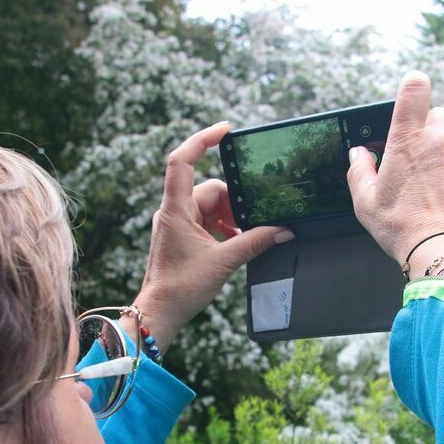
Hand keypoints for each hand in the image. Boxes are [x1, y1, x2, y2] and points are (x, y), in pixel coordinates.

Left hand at [129, 122, 292, 351]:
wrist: (161, 312)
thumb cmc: (181, 287)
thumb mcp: (224, 261)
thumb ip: (255, 241)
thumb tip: (282, 230)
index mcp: (176, 209)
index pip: (183, 161)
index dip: (202, 139)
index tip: (226, 130)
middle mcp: (174, 211)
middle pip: (209, 189)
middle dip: (234, 203)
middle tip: (253, 223)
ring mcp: (177, 223)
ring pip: (210, 206)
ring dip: (231, 218)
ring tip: (245, 237)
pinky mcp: (181, 236)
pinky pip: (207, 221)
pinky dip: (224, 228)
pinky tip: (237, 242)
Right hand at [346, 72, 443, 276]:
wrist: (443, 251)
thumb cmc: (402, 228)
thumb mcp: (366, 202)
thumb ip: (359, 171)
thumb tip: (358, 155)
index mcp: (407, 141)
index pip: (415, 90)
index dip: (413, 85)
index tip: (411, 91)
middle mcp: (439, 142)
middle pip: (439, 115)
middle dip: (430, 129)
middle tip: (418, 157)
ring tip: (432, 193)